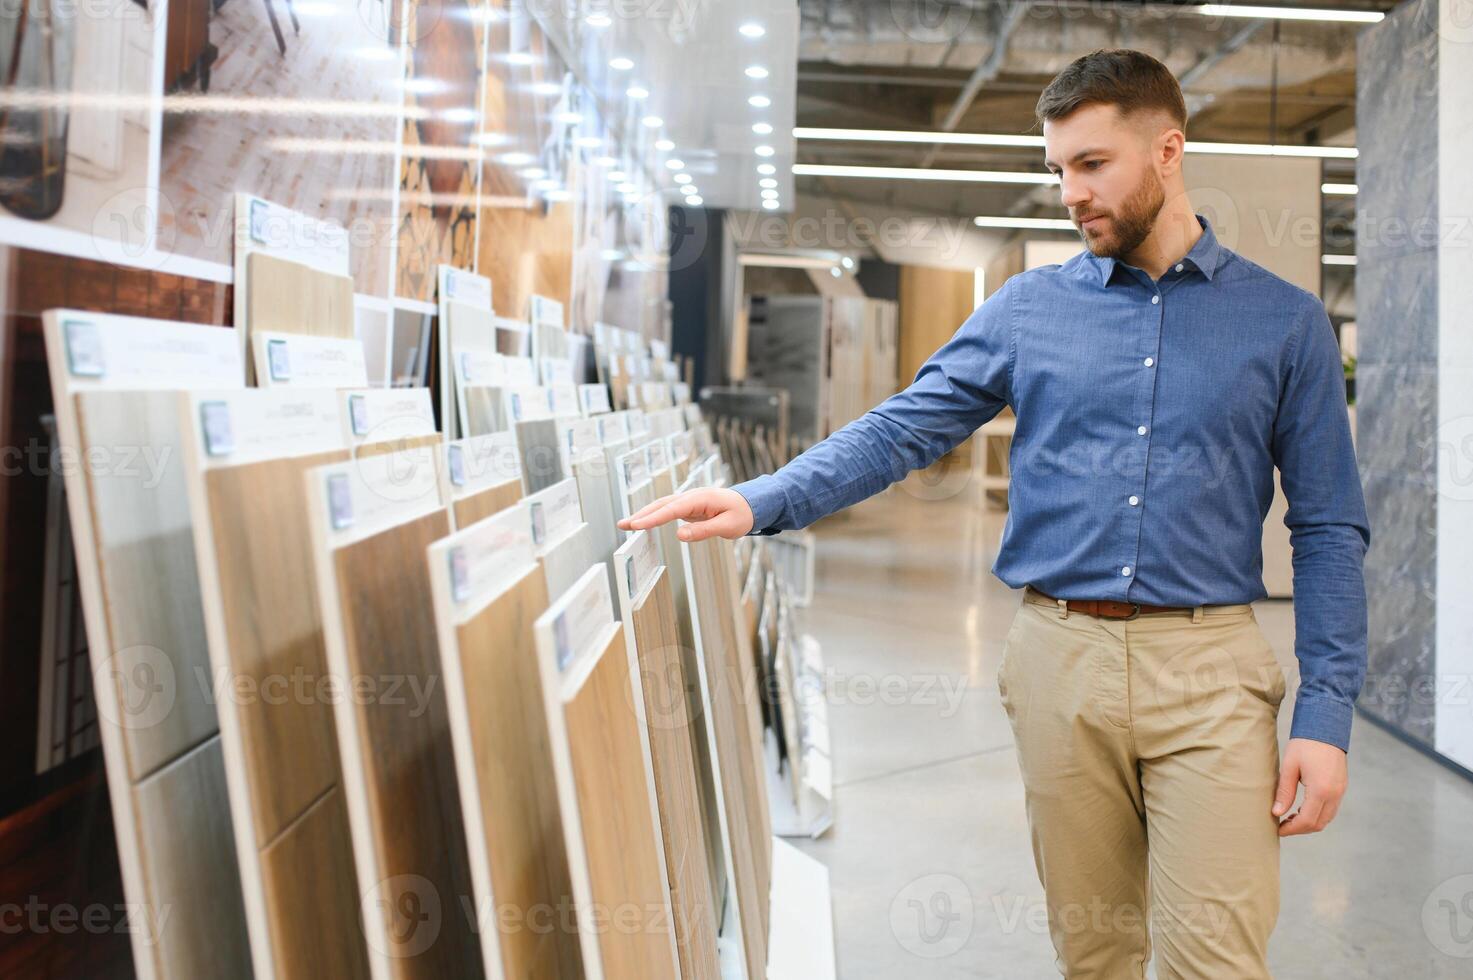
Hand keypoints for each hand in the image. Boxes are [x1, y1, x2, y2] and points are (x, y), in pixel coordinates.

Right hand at [617, 487, 754, 541]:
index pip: (672, 509)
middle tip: (622, 525)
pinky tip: (643, 523)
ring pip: (662, 506)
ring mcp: (689, 501)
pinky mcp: (688, 507)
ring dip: (644, 515)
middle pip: (661, 505)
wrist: (751, 505)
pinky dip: (653, 516)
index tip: (637, 526)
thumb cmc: (742, 515)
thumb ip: (703, 530)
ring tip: (627, 524)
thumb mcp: (727, 526)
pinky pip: (667, 511)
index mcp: (700, 498)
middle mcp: (691, 497)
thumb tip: (679, 535)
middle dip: (641, 515)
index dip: (653, 518)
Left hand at [1273, 737, 1347, 835]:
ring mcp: (1341, 791)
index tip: (1278, 830)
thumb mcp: (1289, 767)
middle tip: (1282, 825)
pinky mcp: (1342, 787)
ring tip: (1290, 817)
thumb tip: (1276, 813)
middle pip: (1319, 823)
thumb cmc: (1304, 745)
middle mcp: (1334, 794)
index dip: (1292, 829)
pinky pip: (1331, 809)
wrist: (1326, 727)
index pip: (1307, 821)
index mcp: (1321, 790)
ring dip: (1309, 822)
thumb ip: (1284, 792)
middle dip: (1300, 829)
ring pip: (1327, 818)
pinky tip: (1303, 808)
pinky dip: (1318, 814)